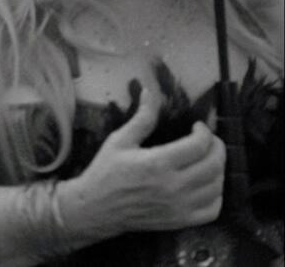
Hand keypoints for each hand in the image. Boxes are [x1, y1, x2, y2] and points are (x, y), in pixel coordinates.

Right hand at [64, 86, 223, 238]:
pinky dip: (216, 195)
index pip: (199, 145)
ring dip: (218, 169)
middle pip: (214, 165)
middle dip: (217, 147)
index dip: (205, 132)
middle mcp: (174, 185)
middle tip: (209, 140)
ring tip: (207, 160)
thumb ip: (141, 119)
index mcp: (158, 163)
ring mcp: (180, 206)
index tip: (198, 127)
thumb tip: (150, 93)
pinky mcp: (181, 221)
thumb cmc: (106, 172)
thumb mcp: (119, 140)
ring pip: (216, 186)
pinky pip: (213, 209)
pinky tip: (207, 185)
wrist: (96, 208)